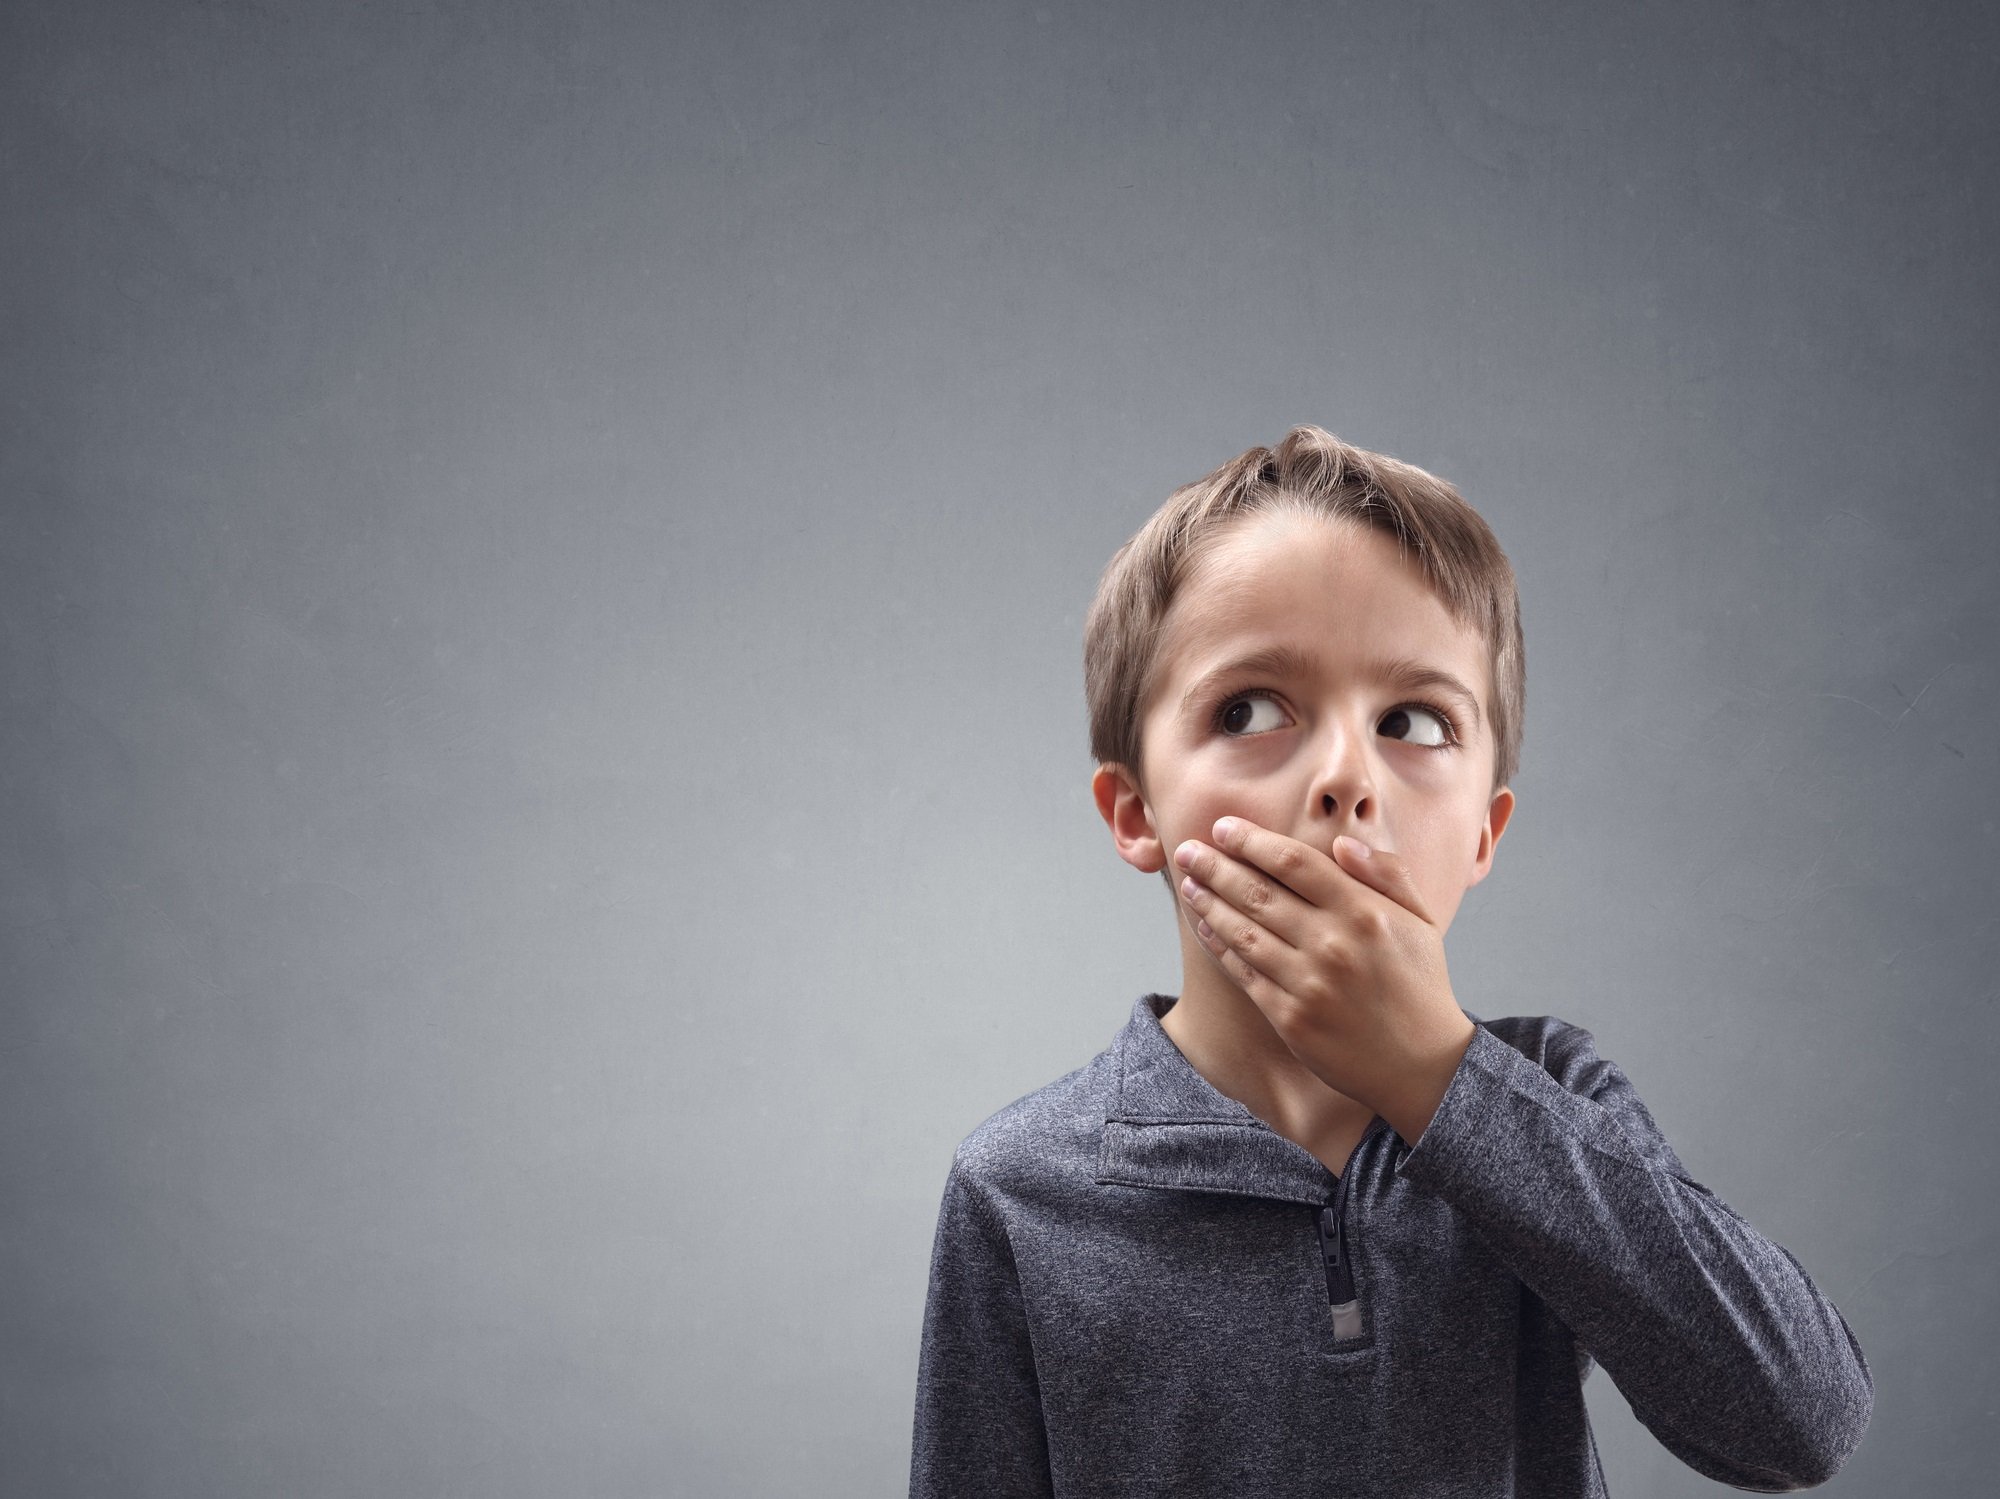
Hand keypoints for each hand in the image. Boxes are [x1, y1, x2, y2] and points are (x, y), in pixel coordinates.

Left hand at [1173, 817, 1474, 1143]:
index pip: (1295, 862)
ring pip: (1244, 932)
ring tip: (1189, 884)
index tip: (1224, 827)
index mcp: (1365, 912)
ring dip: (1209, 904)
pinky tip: (1206, 926)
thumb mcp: (1420, 920)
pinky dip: (1220, 946)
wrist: (1421, 1065)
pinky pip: (1244, 973)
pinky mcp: (1290, 1018)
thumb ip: (1387, 873)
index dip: (1253, 841)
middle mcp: (1333, 944)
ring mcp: (1309, 983)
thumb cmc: (1419, 985)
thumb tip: (1342, 843)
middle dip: (1215, 867)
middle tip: (1188, 850)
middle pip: (1258, 893)